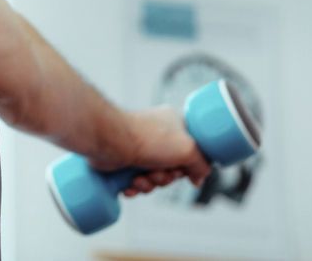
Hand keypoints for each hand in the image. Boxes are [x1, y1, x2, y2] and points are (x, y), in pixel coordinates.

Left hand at [89, 106, 211, 196]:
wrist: (109, 141)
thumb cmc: (147, 139)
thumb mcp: (188, 149)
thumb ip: (202, 165)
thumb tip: (198, 178)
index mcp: (174, 125)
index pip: (192, 151)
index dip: (189, 166)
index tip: (184, 170)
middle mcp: (157, 135)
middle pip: (174, 169)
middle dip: (166, 178)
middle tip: (158, 173)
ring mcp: (140, 148)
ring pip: (155, 178)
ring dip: (150, 184)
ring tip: (140, 178)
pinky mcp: (124, 161)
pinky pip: (137, 182)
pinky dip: (135, 187)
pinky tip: (130, 184)